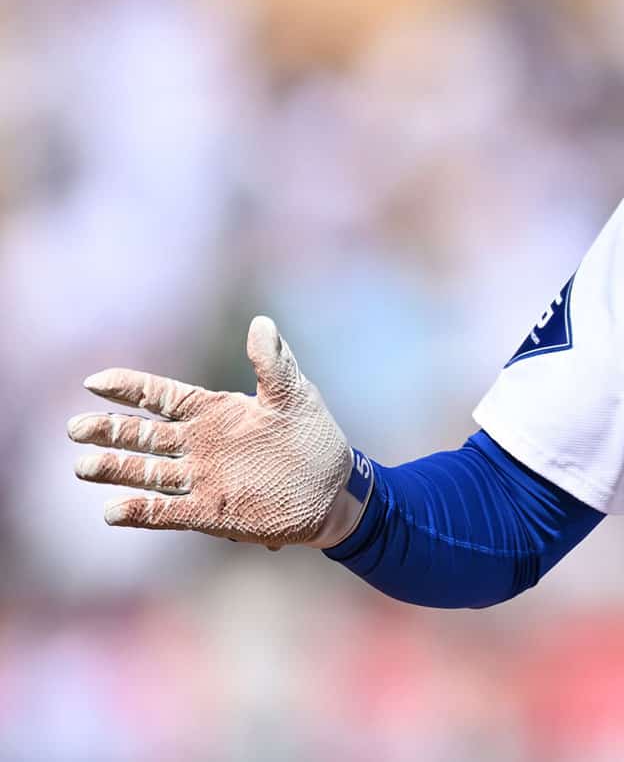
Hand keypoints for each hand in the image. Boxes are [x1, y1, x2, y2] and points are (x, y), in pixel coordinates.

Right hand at [69, 316, 361, 548]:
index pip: (161, 396)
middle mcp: (198, 444)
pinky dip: (140, 511)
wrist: (336, 491)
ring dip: (114, 470)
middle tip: (75, 429)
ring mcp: (200, 478)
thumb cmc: (315, 438)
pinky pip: (166, 511)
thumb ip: (274, 362)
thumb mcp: (295, 395)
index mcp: (214, 412)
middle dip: (108, 431)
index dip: (129, 388)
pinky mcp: (208, 512)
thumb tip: (261, 323)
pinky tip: (112, 512)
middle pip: (141, 435)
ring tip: (83, 466)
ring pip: (145, 472)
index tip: (94, 381)